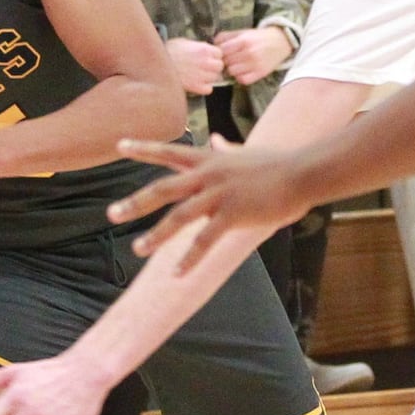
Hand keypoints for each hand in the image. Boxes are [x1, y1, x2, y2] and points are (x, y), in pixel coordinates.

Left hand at [108, 134, 311, 269]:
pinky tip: (177, 274)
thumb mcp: (246, 152)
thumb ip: (227, 148)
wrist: (302, 172)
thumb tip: (218, 141)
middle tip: (112, 214)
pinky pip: (204, 240)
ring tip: (138, 248)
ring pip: (178, 217)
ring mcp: (219, 194)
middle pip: (163, 188)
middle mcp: (208, 174)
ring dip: (156, 234)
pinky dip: (189, 258)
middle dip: (136, 202)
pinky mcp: (233, 213)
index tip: (119, 145)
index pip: (168, 151)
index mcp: (209, 158)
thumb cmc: (278, 163)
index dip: (143, 148)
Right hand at [166, 37, 226, 93]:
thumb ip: (197, 45)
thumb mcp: (183, 42)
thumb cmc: (167, 51)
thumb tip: (203, 47)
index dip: (214, 56)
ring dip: (209, 78)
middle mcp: (206, 62)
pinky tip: (197, 84)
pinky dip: (204, 88)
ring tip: (198, 76)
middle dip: (213, 67)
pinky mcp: (196, 86)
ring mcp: (202, 75)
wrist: (156, 64)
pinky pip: (209, 89)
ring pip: (215, 78)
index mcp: (204, 49)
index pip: (219, 53)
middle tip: (204, 68)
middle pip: (220, 66)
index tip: (208, 58)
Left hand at [214, 27, 292, 85]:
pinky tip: (243, 71)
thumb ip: (226, 36)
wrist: (280, 42)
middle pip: (226, 62)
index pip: (221, 51)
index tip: (222, 53)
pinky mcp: (260, 73)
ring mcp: (255, 65)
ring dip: (232, 69)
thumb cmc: (258, 37)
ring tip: (236, 65)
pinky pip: (243, 80)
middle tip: (229, 59)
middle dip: (225, 61)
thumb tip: (213, 43)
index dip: (219, 53)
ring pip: (232, 72)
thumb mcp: (242, 32)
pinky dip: (240, 77)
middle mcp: (249, 53)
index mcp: (243, 41)